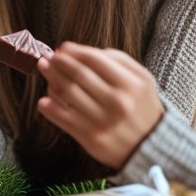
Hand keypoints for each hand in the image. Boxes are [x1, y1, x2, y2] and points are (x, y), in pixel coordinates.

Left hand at [36, 42, 164, 170]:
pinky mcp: (91, 137)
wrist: (151, 147)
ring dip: (51, 78)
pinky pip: (63, 118)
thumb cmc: (141, 108)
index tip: (63, 48)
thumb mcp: (142, 80)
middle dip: (59, 62)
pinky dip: (50, 108)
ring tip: (44, 68)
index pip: (95, 59)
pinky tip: (44, 100)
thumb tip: (83, 51)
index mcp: (131, 85)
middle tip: (48, 56)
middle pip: (78, 75)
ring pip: (68, 93)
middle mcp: (118, 102)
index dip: (74, 51)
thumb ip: (118, 60)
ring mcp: (103, 121)